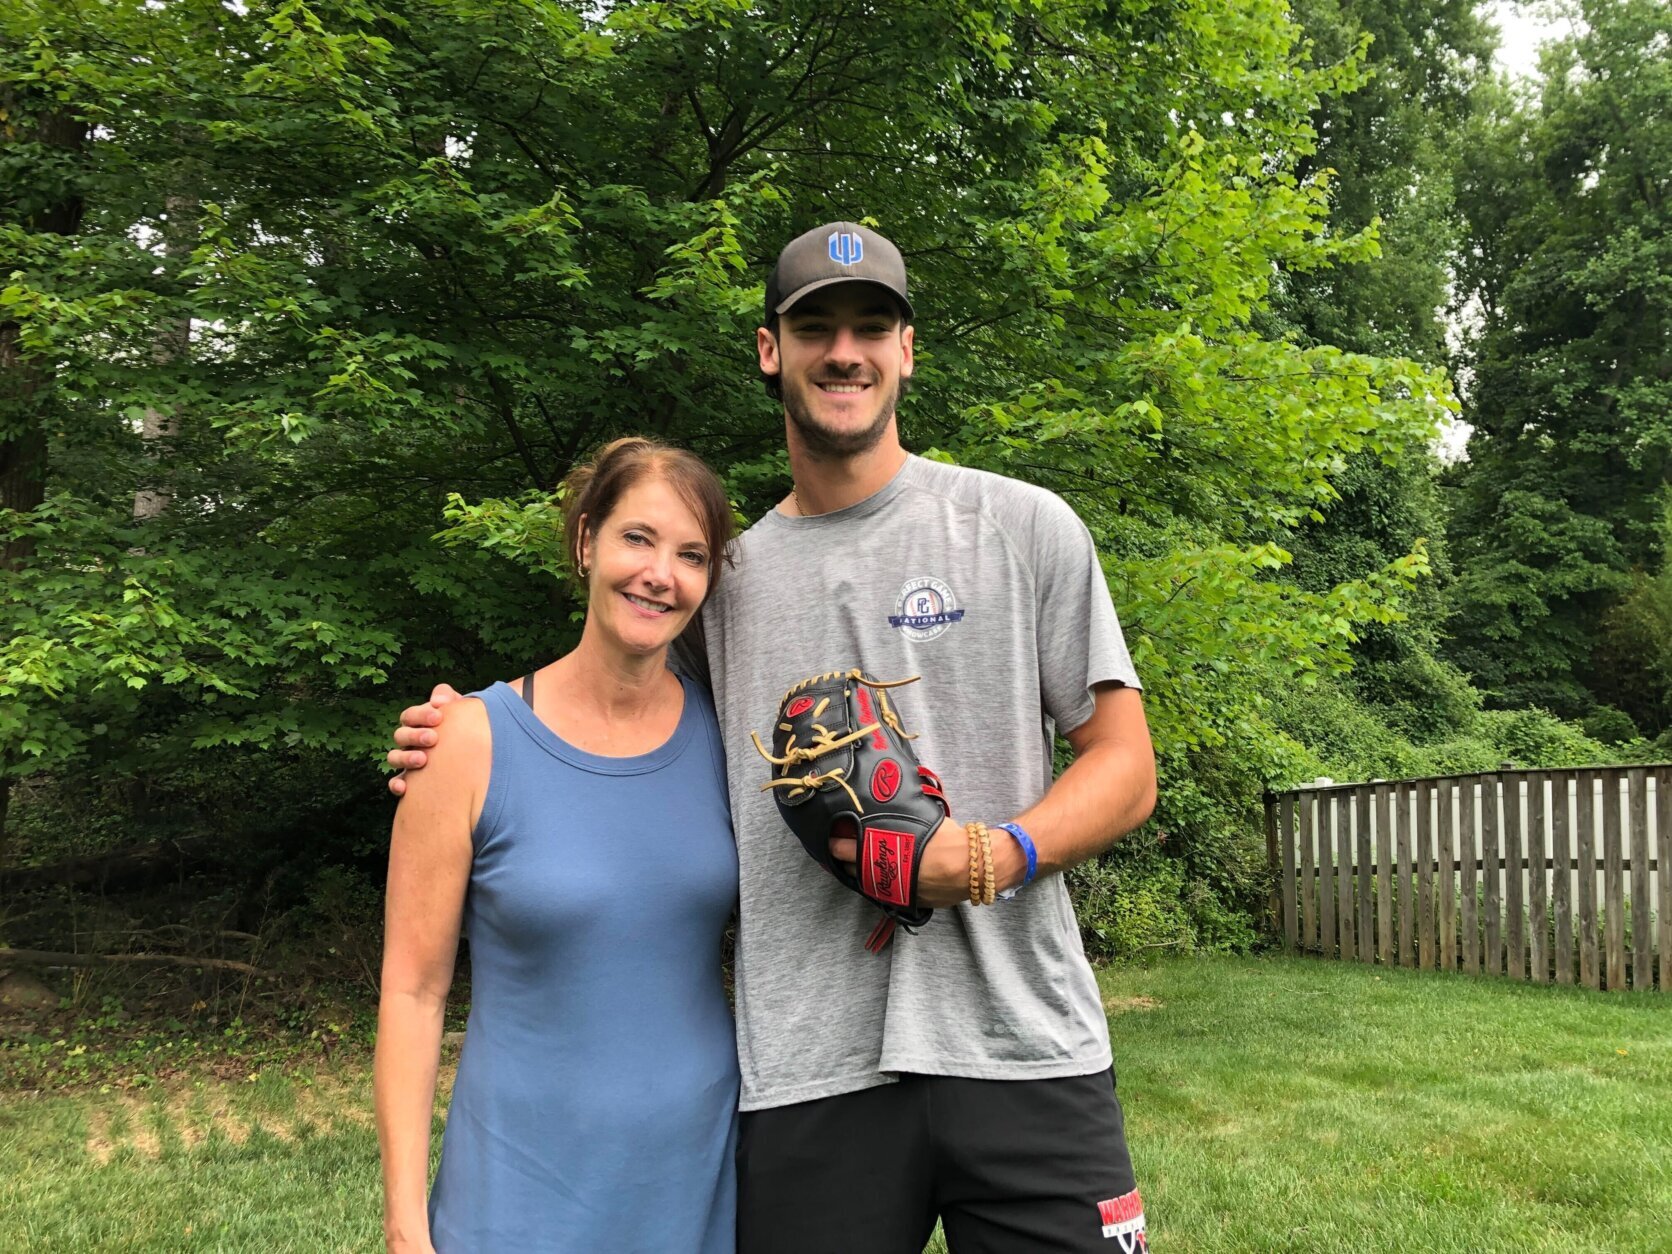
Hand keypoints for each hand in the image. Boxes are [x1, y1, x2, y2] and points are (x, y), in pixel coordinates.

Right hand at [385, 683, 464, 796]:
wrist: (470, 752)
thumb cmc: (462, 727)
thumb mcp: (457, 710)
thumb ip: (448, 698)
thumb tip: (439, 701)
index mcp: (417, 723)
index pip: (410, 716)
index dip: (421, 715)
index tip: (439, 717)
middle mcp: (409, 742)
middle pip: (400, 735)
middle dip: (415, 736)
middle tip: (433, 738)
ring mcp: (407, 761)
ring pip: (394, 757)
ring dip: (405, 758)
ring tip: (423, 760)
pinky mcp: (410, 781)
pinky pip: (396, 783)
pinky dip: (396, 785)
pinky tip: (404, 788)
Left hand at [829, 817, 1021, 908]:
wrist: (972, 866)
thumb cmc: (946, 839)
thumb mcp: (921, 820)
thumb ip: (900, 818)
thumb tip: (891, 801)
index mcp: (882, 854)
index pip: (847, 850)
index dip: (836, 844)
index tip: (830, 839)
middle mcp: (884, 876)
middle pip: (853, 870)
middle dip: (844, 861)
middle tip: (839, 851)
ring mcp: (896, 892)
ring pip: (869, 886)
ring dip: (862, 875)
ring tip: (857, 866)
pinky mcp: (911, 901)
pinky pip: (889, 893)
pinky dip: (884, 885)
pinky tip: (884, 878)